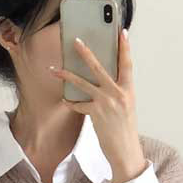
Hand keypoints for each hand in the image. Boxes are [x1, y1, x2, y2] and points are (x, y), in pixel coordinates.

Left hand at [49, 29, 146, 182]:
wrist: (125, 150)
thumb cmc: (125, 129)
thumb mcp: (126, 106)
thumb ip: (117, 91)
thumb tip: (103, 79)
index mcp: (128, 90)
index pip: (127, 63)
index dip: (124, 47)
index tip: (121, 32)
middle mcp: (118, 93)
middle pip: (99, 67)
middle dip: (86, 53)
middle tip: (76, 41)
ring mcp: (106, 102)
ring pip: (82, 83)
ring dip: (66, 75)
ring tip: (54, 69)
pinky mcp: (95, 113)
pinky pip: (78, 104)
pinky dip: (71, 103)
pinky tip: (66, 101)